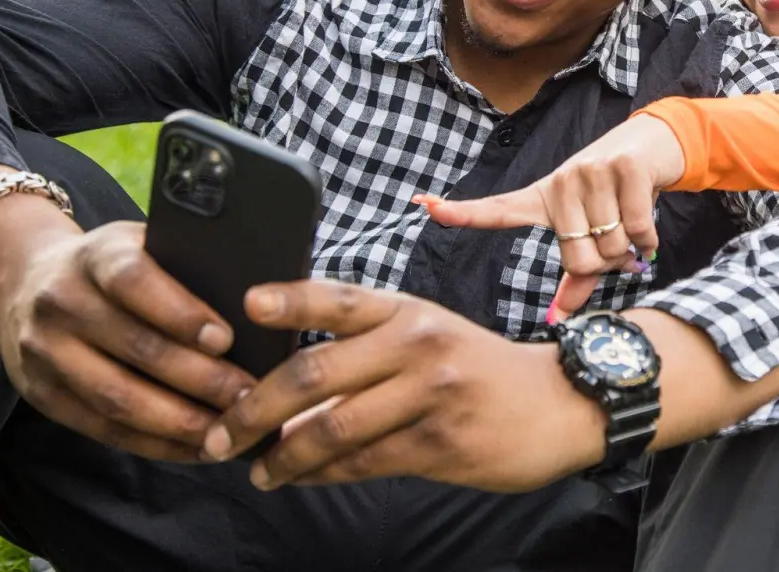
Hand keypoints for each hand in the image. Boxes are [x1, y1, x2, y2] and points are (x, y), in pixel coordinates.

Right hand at [0, 222, 255, 460]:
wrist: (25, 282)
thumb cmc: (115, 266)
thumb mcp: (142, 245)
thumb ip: (186, 266)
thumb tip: (261, 305)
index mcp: (95, 256)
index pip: (135, 281)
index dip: (180, 312)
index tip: (226, 339)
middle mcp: (61, 302)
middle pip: (134, 348)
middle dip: (199, 379)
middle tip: (250, 397)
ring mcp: (44, 352)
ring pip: (116, 397)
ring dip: (178, 422)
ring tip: (229, 432)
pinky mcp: (41, 395)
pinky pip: (102, 428)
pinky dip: (154, 444)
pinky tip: (196, 449)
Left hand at [202, 279, 605, 492]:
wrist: (558, 404)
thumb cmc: (479, 371)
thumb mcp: (430, 336)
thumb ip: (367, 350)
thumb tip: (287, 387)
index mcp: (408, 311)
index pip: (337, 299)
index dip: (289, 299)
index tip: (245, 305)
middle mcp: (417, 344)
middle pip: (315, 371)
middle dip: (255, 408)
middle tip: (220, 431)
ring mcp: (430, 393)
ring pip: (333, 426)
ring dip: (282, 455)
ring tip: (257, 469)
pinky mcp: (441, 442)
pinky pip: (364, 462)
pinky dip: (322, 474)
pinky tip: (300, 479)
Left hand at [419, 114, 685, 319]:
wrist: (652, 145)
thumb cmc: (615, 196)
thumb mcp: (589, 229)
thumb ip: (575, 275)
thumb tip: (559, 318)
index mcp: (544, 199)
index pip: (498, 209)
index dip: (463, 212)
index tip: (426, 207)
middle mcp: (561, 183)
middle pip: (578, 259)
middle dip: (606, 263)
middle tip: (615, 244)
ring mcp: (591, 172)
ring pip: (611, 248)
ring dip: (630, 251)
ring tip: (630, 228)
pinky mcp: (624, 169)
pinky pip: (636, 231)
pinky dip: (649, 240)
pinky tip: (647, 228)